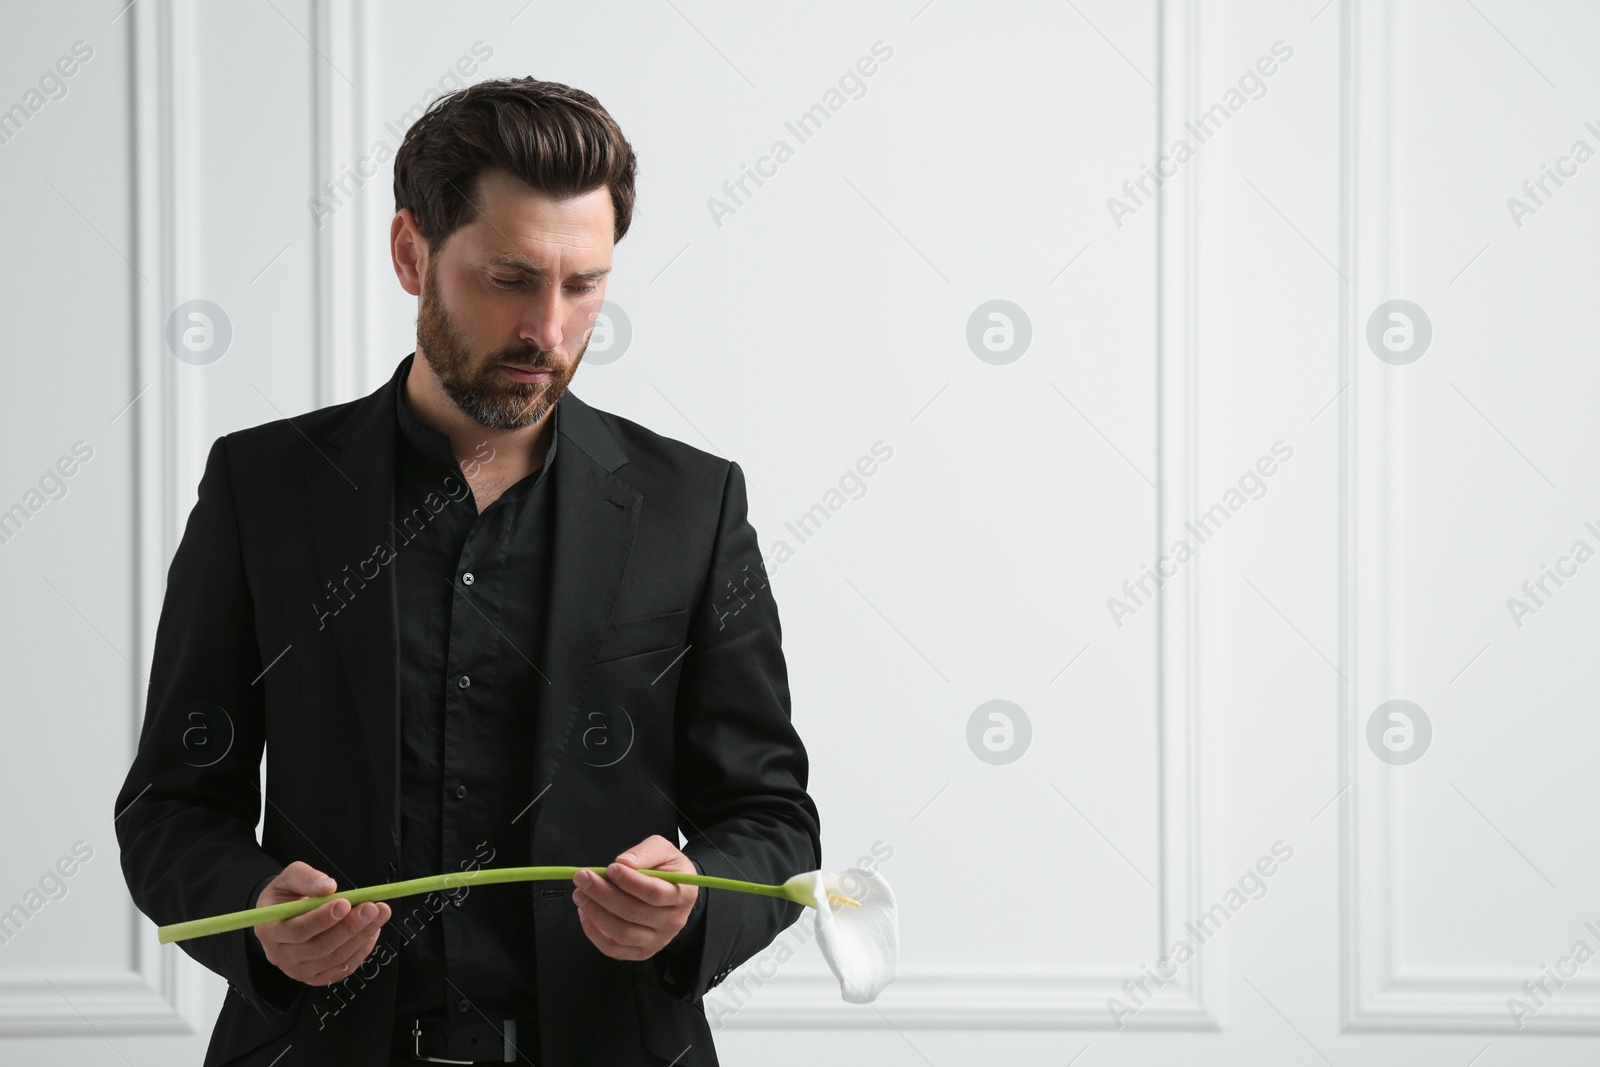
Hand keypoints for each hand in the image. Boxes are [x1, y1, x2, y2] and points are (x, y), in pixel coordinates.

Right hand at [251, 861, 391, 985]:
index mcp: (269, 930)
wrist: (283, 915)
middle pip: (319, 947)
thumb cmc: (286, 896)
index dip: (323, 918)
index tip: (345, 903)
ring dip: (361, 936)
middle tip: (371, 908)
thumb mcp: (289, 878)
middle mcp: (280, 955)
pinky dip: (361, 951)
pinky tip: (372, 932)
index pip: (297, 931)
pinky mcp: (315, 976)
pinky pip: (342, 969)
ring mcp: (298, 969)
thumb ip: (306, 878)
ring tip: (379, 915)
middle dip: (350, 927)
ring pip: (334, 959)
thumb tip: (328, 887)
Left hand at [572, 834, 698, 960]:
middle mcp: (673, 922)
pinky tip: (585, 913)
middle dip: (604, 894)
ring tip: (580, 894)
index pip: (655, 893)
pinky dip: (594, 933)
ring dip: (595, 913)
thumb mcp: (663, 850)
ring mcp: (657, 940)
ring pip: (622, 933)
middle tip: (583, 878)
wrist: (673, 893)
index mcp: (683, 894)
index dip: (630, 882)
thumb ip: (645, 852)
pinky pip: (613, 949)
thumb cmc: (666, 869)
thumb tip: (623, 862)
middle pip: (634, 913)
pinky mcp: (641, 951)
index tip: (610, 868)